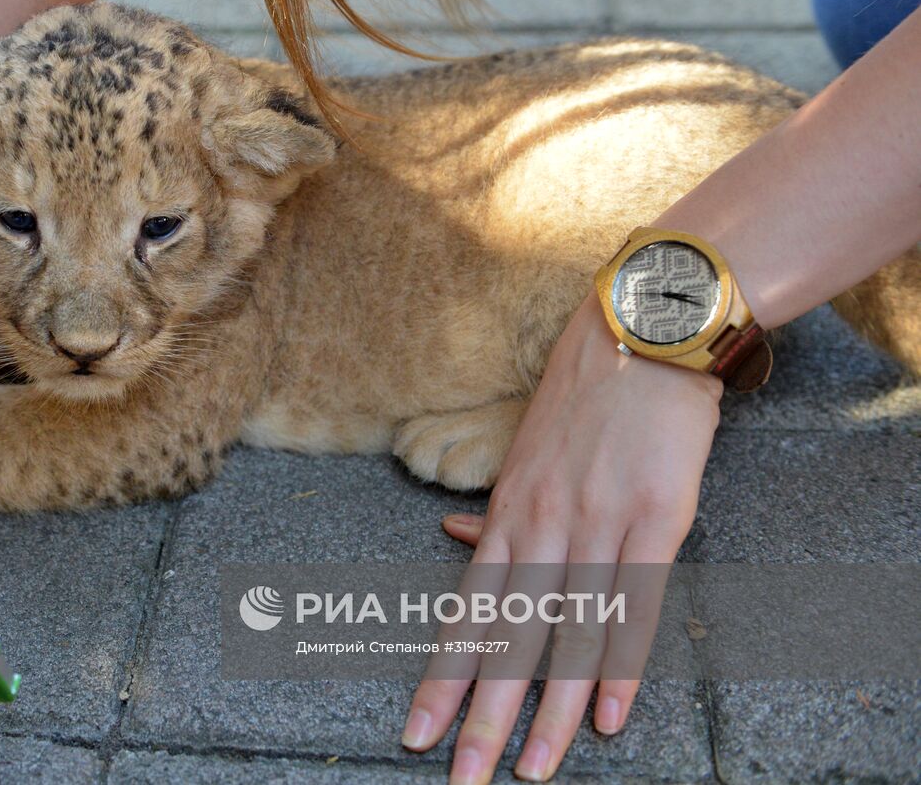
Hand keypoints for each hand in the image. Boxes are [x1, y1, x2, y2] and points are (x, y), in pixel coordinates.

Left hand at [401, 296, 721, 782]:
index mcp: (507, 511)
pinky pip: (633, 602)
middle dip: (483, 714)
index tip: (418, 730)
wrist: (641, 332)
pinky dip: (620, 662)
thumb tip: (454, 540)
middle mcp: (542, 524)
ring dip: (549, 710)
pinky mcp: (655, 516)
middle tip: (462, 778)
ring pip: (564, 633)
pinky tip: (606, 715)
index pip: (468, 611)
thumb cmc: (583, 396)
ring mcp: (597, 522)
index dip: (443, 675)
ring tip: (534, 772)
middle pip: (506, 636)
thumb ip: (494, 508)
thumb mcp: (523, 450)